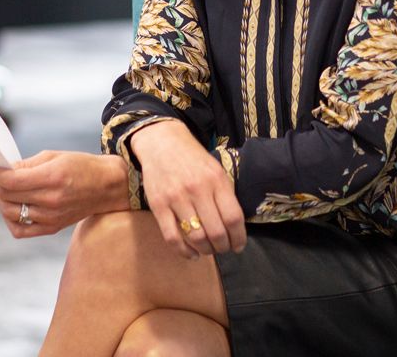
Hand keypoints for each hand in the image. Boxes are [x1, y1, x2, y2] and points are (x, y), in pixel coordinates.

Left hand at [0, 151, 128, 237]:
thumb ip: (27, 165)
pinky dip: (10, 218)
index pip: (10, 180)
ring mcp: (51, 217)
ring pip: (10, 213)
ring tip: (6, 188)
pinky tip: (14, 206)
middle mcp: (51, 200)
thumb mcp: (55, 156)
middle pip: (7, 196)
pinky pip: (20, 230)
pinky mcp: (52, 228)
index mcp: (52, 178)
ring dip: (1, 199)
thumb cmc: (82, 166)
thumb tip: (3, 169)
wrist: (108, 187)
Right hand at [128, 120, 245, 259]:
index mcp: (216, 180)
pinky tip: (191, 253)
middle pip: (216, 231)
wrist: (162, 142)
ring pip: (196, 237)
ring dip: (205, 250)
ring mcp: (176, 198)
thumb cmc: (193, 159)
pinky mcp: (158, 205)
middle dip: (222, 247)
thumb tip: (234, 228)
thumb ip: (224, 195)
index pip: (233, 217)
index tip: (238, 246)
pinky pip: (172, 237)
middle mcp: (198, 189)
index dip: (238, 238)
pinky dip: (184, 251)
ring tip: (208, 250)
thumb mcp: (215, 170)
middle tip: (222, 249)